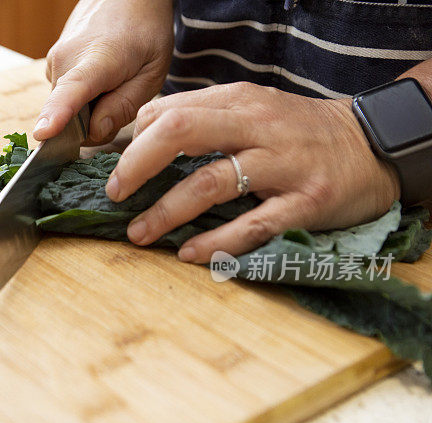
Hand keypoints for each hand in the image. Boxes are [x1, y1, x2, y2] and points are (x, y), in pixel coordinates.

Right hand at [33, 0, 172, 145]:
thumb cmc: (144, 32)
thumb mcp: (151, 72)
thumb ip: (125, 105)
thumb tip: (95, 132)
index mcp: (97, 60)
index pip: (71, 91)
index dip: (56, 115)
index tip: (42, 134)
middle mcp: (66, 60)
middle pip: (71, 118)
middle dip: (95, 123)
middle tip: (122, 96)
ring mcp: (55, 61)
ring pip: (68, 110)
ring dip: (90, 110)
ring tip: (112, 81)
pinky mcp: (52, 63)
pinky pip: (64, 98)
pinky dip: (83, 98)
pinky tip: (100, 77)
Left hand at [105, 83, 400, 262]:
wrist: (374, 144)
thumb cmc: (299, 132)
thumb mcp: (252, 110)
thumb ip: (204, 120)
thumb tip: (141, 139)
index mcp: (238, 101)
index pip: (168, 111)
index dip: (133, 141)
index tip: (117, 170)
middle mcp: (257, 126)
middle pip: (180, 133)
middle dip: (137, 166)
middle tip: (115, 194)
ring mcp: (283, 164)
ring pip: (209, 183)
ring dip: (166, 212)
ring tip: (139, 233)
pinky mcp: (305, 202)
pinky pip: (252, 225)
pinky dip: (216, 243)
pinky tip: (189, 254)